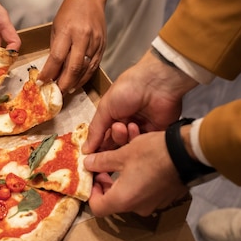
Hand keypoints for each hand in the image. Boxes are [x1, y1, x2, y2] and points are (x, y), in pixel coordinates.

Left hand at [38, 0, 106, 93]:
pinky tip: (78, 82)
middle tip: (56, 93)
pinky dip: (85, 76)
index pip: (57, 57)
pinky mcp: (103, 46)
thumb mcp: (56, 27)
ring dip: (75, 83)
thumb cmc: (69, 12)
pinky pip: (94, 66)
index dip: (49, 73)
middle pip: (73, 67)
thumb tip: (52, 70)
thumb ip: (55, 49)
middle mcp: (83, 38)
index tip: (42, 82)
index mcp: (68, 31)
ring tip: (66, 91)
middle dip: (64, 83)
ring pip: (85, 69)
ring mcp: (95, 42)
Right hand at [82, 49, 197, 154]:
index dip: (98, 148)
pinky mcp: (155, 133)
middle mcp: (126, 124)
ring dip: (124, 137)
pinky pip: (143, 145)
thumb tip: (85, 150)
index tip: (92, 157)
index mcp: (113, 116)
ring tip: (126, 125)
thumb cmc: (128, 89)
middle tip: (117, 129)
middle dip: (113, 140)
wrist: (156, 83)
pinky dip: (137, 139)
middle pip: (115, 144)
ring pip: (128, 146)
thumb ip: (95, 130)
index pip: (102, 138)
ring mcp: (141, 129)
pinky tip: (136, 127)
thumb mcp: (105, 108)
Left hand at [84, 130, 189, 216]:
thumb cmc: (151, 154)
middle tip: (106, 166)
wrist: (187, 153)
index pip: (97, 208)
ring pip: (130, 195)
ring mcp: (153, 205)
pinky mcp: (165, 199)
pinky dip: (138, 181)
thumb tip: (87, 164)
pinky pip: (145, 193)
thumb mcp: (122, 154)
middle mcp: (137, 208)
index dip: (92, 192)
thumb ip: (101, 162)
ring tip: (122, 159)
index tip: (94, 177)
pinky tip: (141, 163)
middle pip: (113, 201)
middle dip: (107, 183)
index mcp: (123, 201)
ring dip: (122, 179)